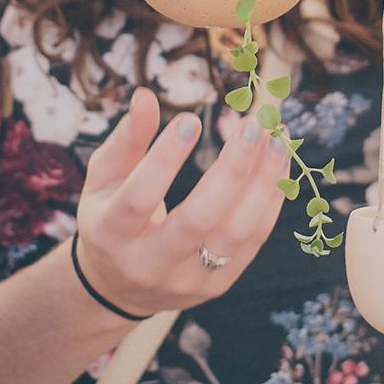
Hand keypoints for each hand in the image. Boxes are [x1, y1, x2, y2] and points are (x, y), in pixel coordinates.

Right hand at [72, 89, 287, 315]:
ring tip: (277, 137)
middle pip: (197, 220)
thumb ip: (126, 140)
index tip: (192, 119)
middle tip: (253, 126)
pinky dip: (270, 199)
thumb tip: (146, 96)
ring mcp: (188, 281)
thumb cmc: (109, 217)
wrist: (118, 287)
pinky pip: (254, 240)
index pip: (139, 198)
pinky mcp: (219, 285)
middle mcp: (149, 264)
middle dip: (232, 170)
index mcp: (111, 234)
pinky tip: (278, 162)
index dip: (165, 159)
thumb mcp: (104, 179)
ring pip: (236, 232)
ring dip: (263, 181)